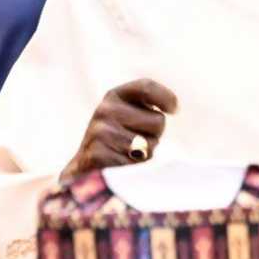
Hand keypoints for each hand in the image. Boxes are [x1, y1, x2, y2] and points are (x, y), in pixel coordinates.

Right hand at [60, 79, 177, 179]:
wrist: (83, 170)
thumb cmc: (116, 140)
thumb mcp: (126, 114)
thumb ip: (147, 106)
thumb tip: (174, 107)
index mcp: (114, 95)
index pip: (147, 87)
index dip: (166, 98)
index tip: (174, 110)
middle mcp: (106, 109)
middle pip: (158, 121)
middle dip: (155, 134)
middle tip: (137, 141)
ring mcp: (101, 132)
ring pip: (150, 146)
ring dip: (145, 154)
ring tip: (126, 154)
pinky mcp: (99, 155)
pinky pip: (137, 164)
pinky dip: (134, 170)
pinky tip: (119, 167)